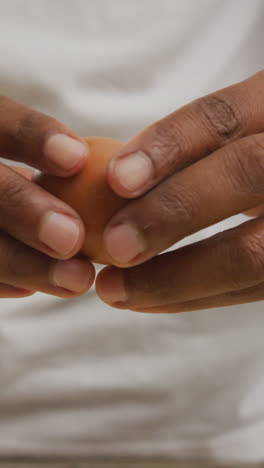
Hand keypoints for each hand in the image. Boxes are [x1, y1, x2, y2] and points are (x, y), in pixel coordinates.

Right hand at [0, 96, 93, 297]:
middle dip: (24, 210)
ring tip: (77, 280)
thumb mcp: (14, 150)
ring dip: (22, 262)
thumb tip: (97, 173)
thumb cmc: (12, 179)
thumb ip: (51, 160)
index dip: (31, 136)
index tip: (79, 158)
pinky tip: (29, 288)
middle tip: (73, 239)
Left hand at [96, 70, 263, 311]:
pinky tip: (148, 299)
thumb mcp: (228, 138)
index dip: (170, 144)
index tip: (116, 179)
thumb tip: (106, 183)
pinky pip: (250, 288)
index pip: (225, 117)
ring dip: (175, 277)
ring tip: (115, 289)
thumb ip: (189, 152)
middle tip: (115, 246)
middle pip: (247, 173)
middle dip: (174, 210)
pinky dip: (193, 297)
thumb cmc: (243, 161)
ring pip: (254, 252)